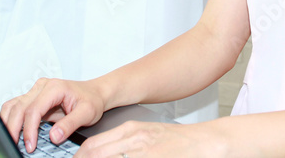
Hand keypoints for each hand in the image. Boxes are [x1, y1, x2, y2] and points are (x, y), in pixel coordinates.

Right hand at [0, 78, 105, 152]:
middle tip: (15, 145)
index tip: (30, 145)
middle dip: (14, 128)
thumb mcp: (87, 113)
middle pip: (19, 107)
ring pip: (13, 105)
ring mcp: (36, 91)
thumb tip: (54, 137)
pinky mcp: (33, 98)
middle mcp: (42, 87)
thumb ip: (70, 125)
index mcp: (54, 88)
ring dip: (8, 122)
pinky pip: (16, 106)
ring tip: (10, 139)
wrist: (94, 93)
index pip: (34, 109)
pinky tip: (11, 130)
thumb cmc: (91, 100)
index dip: (29, 129)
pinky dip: (10, 118)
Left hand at [76, 120, 225, 157]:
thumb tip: (102, 152)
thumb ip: (125, 142)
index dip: (80, 157)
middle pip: (95, 155)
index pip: (93, 145)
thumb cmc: (178, 140)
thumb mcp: (147, 134)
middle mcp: (134, 141)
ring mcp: (143, 154)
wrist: (205, 142)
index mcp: (131, 130)